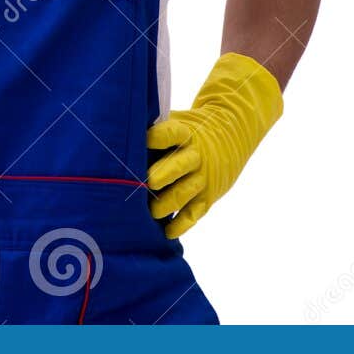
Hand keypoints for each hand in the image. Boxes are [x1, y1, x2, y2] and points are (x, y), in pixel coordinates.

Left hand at [146, 52, 283, 238]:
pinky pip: (194, 214)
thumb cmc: (191, 130)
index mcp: (184, 133)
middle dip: (161, 175)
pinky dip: (181, 224)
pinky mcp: (208, 196)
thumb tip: (121, 142)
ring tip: (150, 212)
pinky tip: (167, 231)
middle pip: (178, 166)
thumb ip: (156, 131)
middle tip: (147, 183)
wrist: (232, 134)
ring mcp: (203, 177)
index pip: (170, 134)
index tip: (141, 141)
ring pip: (184, 193)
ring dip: (166, 204)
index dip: (156, 137)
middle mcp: (195, 156)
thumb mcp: (179, 122)